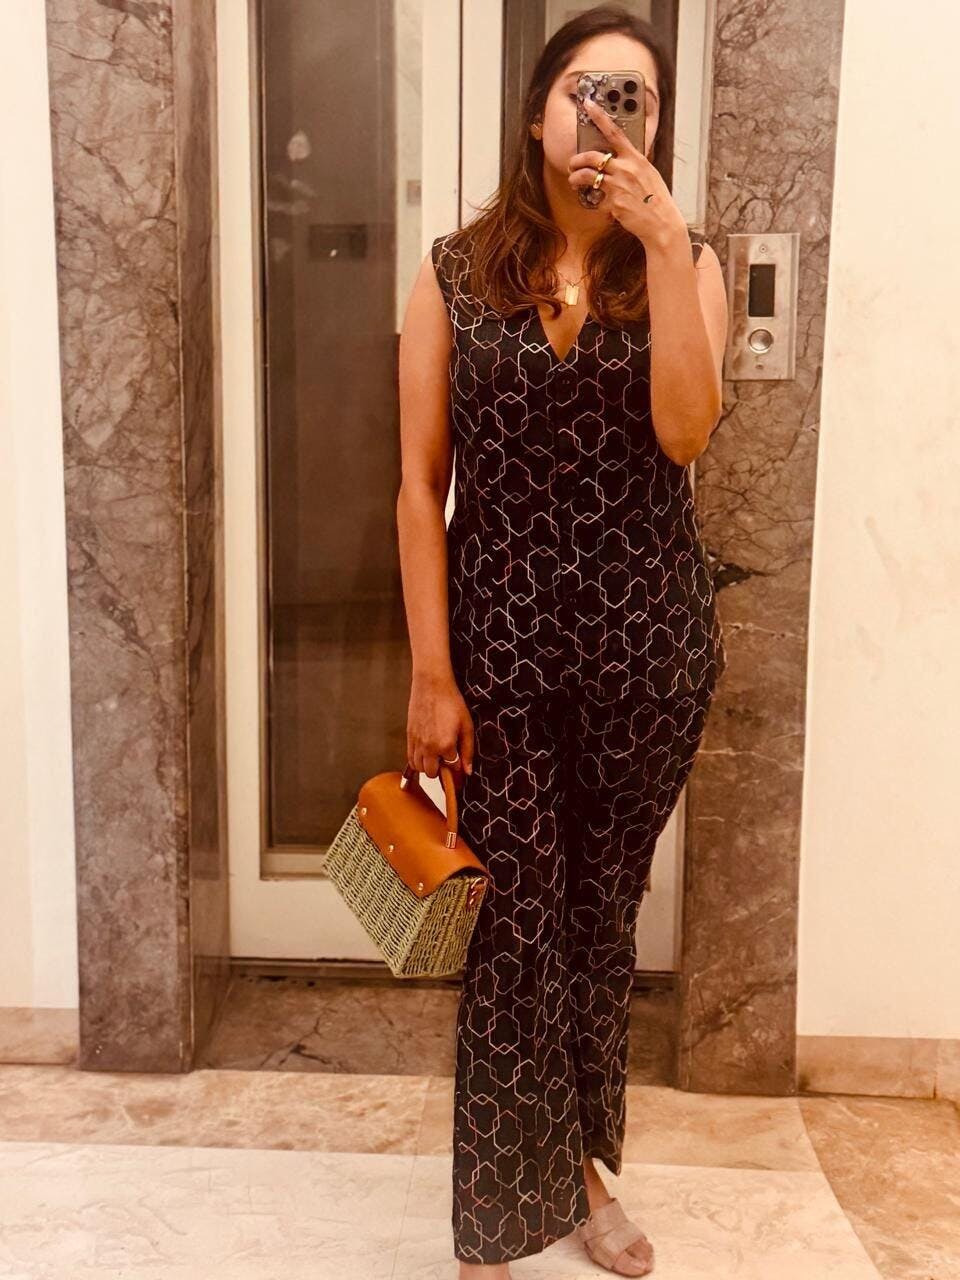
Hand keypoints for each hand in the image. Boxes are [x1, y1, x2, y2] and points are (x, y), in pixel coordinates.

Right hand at [407, 670, 474, 777]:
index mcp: (445, 745)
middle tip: (447, 760)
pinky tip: (426, 754)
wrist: (431, 685)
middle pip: (432, 773)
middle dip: (441, 770)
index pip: (452, 768)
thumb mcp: (467, 726)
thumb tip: (468, 771)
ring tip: (436, 757)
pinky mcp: (409, 736)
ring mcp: (417, 743)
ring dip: (428, 767)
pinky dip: (417, 761)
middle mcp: (429, 747)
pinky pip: (409, 758)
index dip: (457, 767)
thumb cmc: (451, 702)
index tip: (459, 763)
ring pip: (419, 768)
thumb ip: (468, 751)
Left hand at [568, 96, 686, 249]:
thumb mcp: (649, 174)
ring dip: (575, 178)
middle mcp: (626, 169)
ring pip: (586, 176)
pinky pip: (595, 199)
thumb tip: (619, 159)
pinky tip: (598, 204)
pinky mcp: (613, 203)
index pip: (615, 132)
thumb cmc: (656, 199)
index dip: (599, 117)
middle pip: (592, 156)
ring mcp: (618, 186)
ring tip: (573, 181)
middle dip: (577, 160)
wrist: (662, 223)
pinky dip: (594, 202)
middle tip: (573, 164)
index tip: (588, 105)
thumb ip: (633, 164)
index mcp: (636, 158)